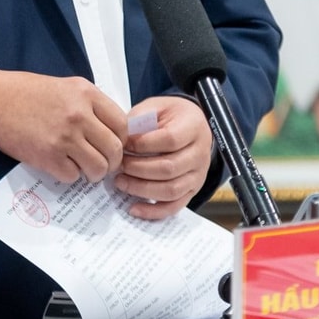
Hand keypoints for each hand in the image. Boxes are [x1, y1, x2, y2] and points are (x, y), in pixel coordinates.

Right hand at [0, 69, 127, 183]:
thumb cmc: (28, 93)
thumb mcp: (66, 87)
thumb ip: (91, 105)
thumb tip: (111, 130)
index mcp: (86, 94)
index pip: (122, 124)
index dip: (122, 140)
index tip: (114, 146)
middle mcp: (79, 115)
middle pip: (114, 149)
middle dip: (112, 162)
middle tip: (104, 165)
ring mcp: (64, 137)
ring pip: (98, 167)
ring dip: (94, 173)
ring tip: (85, 169)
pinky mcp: (48, 156)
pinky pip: (72, 176)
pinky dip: (70, 175)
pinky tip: (62, 165)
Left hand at [112, 95, 212, 219]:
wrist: (191, 124)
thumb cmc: (169, 115)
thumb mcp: (155, 107)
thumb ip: (139, 119)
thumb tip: (121, 140)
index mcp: (193, 127)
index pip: (170, 140)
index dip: (143, 144)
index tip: (123, 144)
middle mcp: (200, 153)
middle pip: (169, 168)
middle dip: (138, 169)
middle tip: (118, 165)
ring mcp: (198, 175)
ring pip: (171, 189)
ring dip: (141, 189)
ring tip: (120, 182)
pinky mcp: (191, 190)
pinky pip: (174, 206)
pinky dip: (153, 211)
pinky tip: (134, 208)